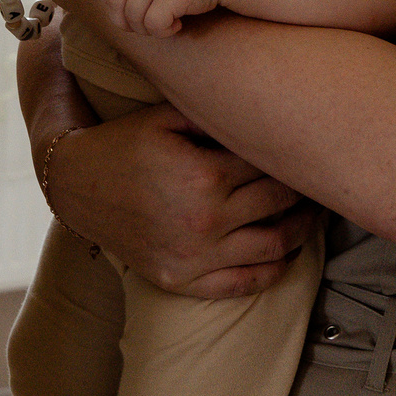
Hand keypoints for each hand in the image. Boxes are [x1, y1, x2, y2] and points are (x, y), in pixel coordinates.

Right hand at [49, 100, 314, 297]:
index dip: (295, 157)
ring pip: (274, 247)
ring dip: (301, 230)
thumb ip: (215, 114)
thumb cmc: (123, 144)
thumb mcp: (165, 117)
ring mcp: (194, 256)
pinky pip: (245, 283)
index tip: (311, 150)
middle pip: (279, 205)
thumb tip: (268, 112)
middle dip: (306, 191)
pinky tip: (285, 253)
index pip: (272, 167)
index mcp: (203, 174)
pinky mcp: (182, 281)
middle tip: (321, 179)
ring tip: (310, 215)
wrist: (74, 186)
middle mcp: (204, 220)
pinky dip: (274, 270)